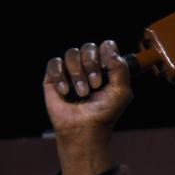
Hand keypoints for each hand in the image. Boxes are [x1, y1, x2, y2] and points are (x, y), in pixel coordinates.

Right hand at [43, 40, 133, 174]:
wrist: (84, 128)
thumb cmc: (104, 112)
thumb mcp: (121, 92)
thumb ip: (121, 68)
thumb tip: (110, 49)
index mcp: (106, 67)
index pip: (106, 46)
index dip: (106, 53)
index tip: (107, 68)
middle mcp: (88, 66)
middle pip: (88, 47)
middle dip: (92, 65)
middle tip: (95, 85)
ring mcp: (70, 71)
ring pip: (71, 53)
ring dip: (77, 74)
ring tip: (82, 93)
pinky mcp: (53, 77)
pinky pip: (54, 63)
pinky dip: (60, 76)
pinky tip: (65, 91)